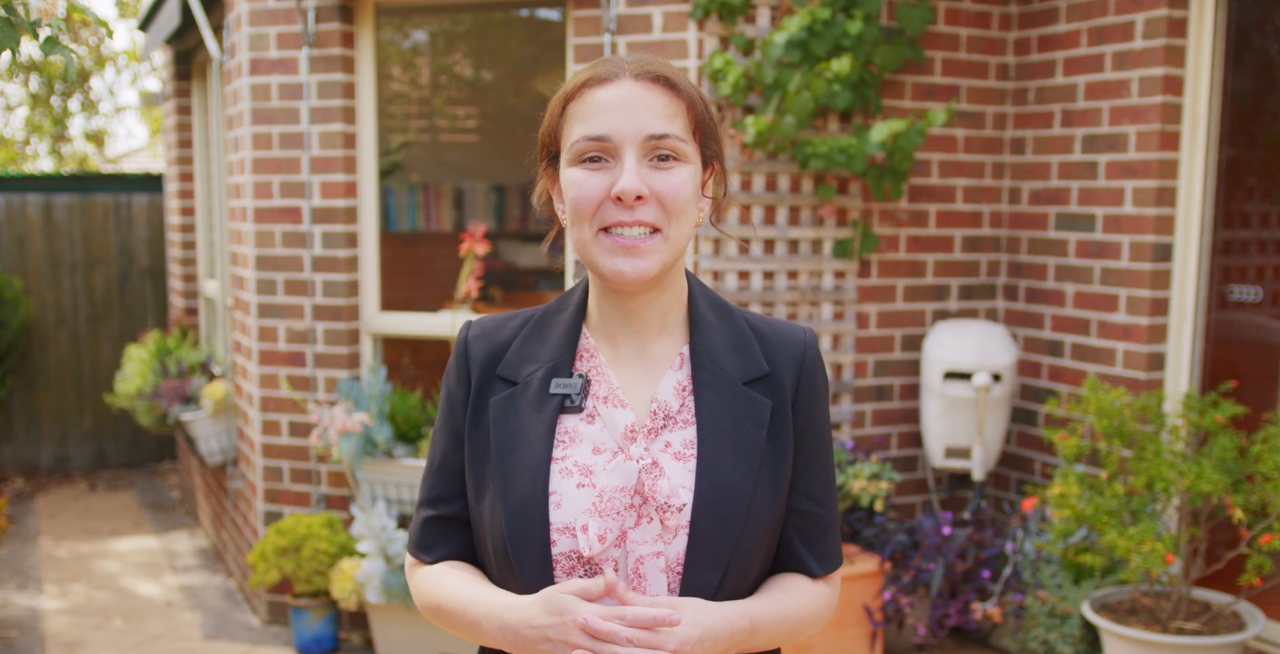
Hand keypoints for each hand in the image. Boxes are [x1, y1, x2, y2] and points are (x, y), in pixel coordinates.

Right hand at [506, 570, 681, 653]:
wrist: (516, 628)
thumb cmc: (543, 605)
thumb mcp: (566, 589)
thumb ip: (592, 587)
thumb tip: (613, 577)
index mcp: (588, 614)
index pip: (627, 616)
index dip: (652, 616)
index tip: (674, 615)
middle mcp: (587, 636)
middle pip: (627, 641)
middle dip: (655, 641)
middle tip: (679, 638)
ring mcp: (580, 652)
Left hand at [573, 584, 743, 653]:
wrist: (731, 635)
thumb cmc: (702, 615)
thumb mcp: (674, 603)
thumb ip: (642, 601)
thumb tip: (615, 587)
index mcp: (669, 631)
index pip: (630, 628)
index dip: (604, 623)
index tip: (582, 616)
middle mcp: (669, 651)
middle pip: (627, 649)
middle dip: (599, 644)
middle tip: (574, 638)